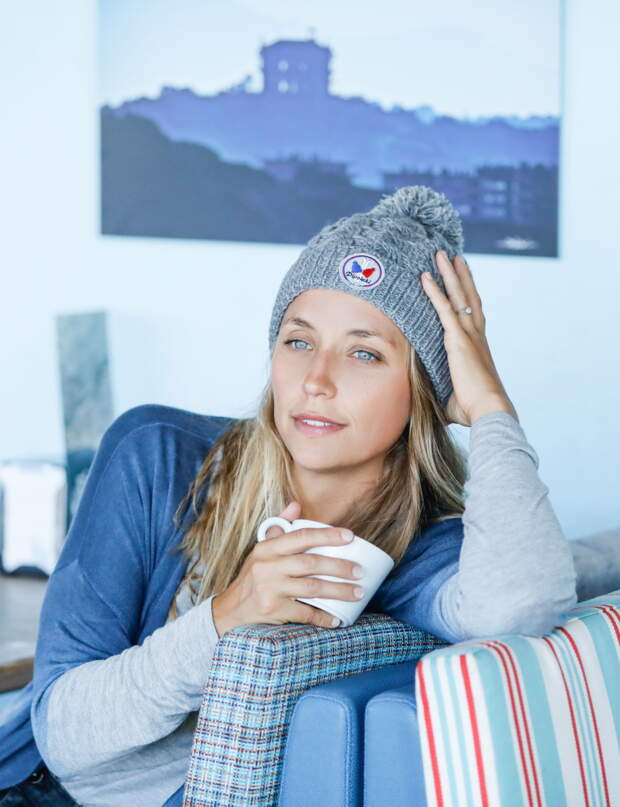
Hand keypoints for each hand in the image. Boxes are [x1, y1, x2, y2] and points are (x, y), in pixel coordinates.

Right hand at [211, 501, 363, 635]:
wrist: (230, 611)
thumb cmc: (253, 578)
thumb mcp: (261, 551)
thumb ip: (280, 527)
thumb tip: (296, 504)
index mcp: (267, 548)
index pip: (301, 536)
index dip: (327, 535)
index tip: (350, 537)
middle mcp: (267, 566)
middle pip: (310, 563)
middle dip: (339, 567)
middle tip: (359, 571)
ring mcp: (269, 589)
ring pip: (312, 589)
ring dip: (338, 591)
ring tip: (358, 592)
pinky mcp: (272, 611)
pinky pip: (305, 613)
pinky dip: (323, 617)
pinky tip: (338, 619)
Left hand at [420, 250, 518, 426]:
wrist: (488, 410)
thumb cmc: (474, 409)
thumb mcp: (455, 396)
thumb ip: (444, 392)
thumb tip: (430, 402)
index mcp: (478, 347)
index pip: (473, 314)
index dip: (469, 294)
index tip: (464, 278)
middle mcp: (476, 335)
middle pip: (469, 297)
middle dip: (460, 275)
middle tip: (454, 256)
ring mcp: (468, 335)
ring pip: (458, 296)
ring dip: (448, 273)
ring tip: (441, 254)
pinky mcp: (458, 339)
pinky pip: (444, 309)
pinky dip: (434, 291)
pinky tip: (424, 277)